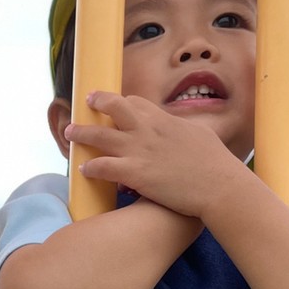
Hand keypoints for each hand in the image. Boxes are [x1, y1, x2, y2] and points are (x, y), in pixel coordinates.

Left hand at [65, 92, 243, 220]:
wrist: (220, 186)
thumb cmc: (217, 166)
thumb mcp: (202, 137)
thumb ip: (186, 132)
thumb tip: (185, 132)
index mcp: (165, 121)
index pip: (137, 102)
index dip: (123, 102)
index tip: (116, 104)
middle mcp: (149, 130)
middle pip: (115, 107)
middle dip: (98, 102)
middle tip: (86, 101)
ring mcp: (140, 150)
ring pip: (100, 135)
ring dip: (81, 134)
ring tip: (68, 134)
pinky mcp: (135, 173)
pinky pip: (103, 166)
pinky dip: (90, 167)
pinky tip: (83, 169)